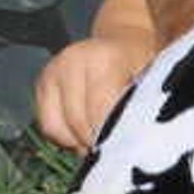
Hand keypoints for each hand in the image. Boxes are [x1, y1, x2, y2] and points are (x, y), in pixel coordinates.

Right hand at [35, 31, 153, 153]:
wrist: (124, 40)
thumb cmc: (141, 64)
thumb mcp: (152, 83)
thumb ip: (137, 110)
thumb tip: (128, 144)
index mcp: (102, 60)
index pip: (99, 114)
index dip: (111, 140)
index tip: (124, 151)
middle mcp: (70, 62)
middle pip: (76, 123)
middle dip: (94, 144)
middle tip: (113, 152)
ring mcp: (52, 71)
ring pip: (55, 128)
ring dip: (77, 143)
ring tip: (98, 140)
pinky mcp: (42, 83)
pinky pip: (47, 125)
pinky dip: (65, 136)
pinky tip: (83, 132)